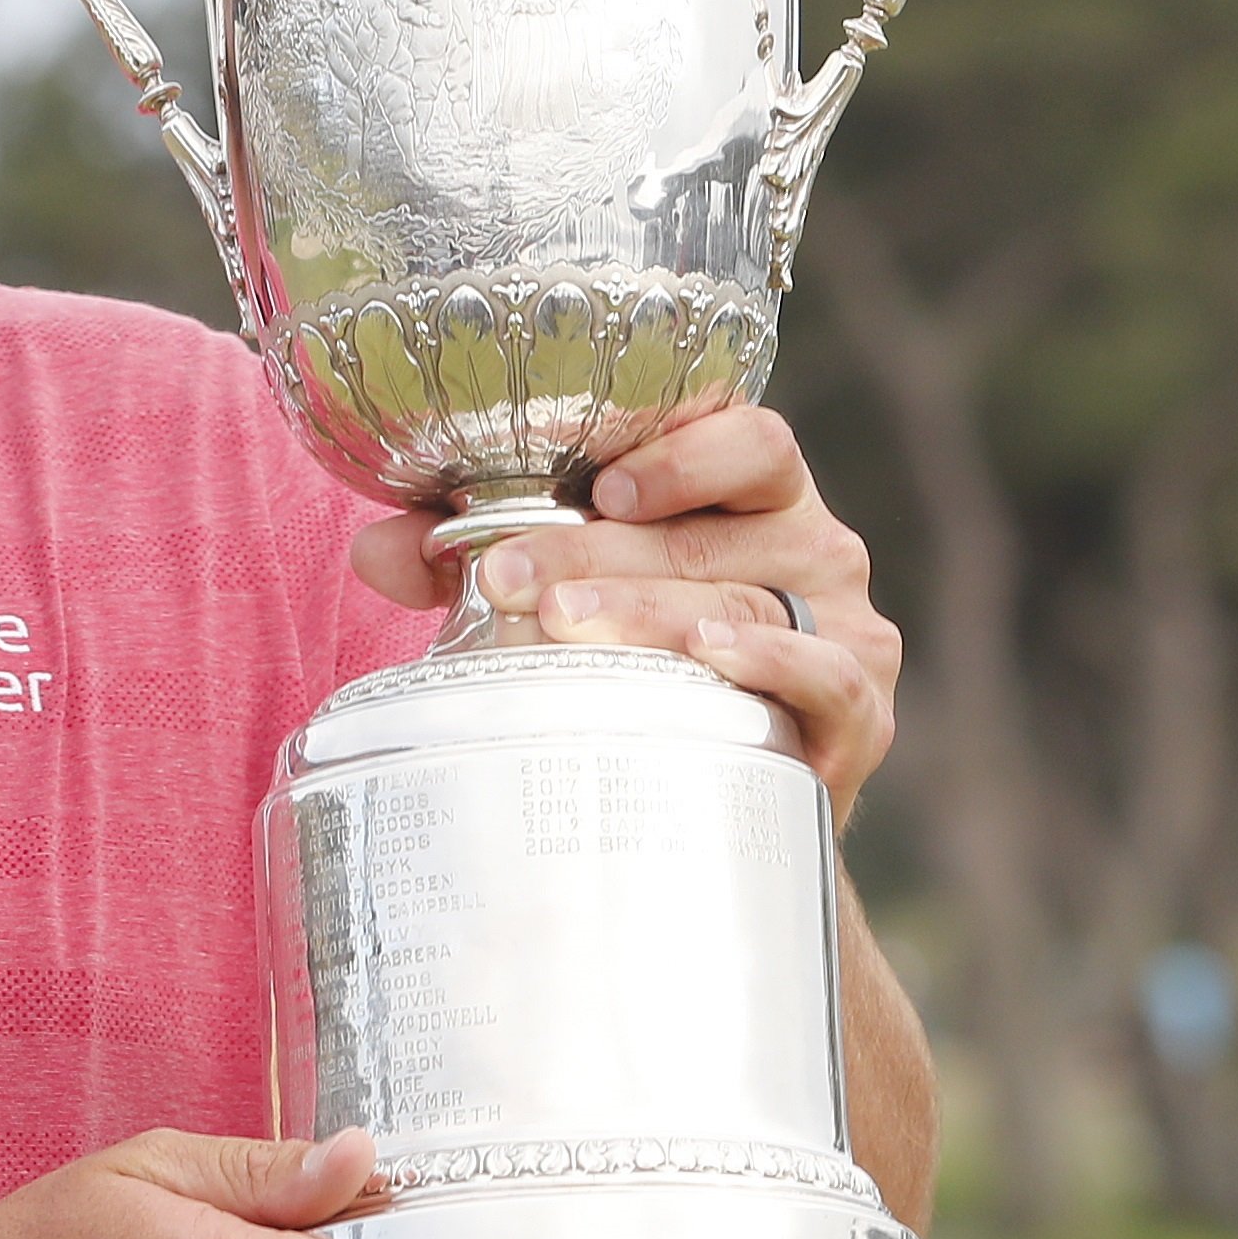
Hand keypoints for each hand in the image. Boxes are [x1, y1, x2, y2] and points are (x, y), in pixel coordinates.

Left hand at [343, 409, 905, 824]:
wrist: (725, 798)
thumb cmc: (646, 666)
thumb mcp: (569, 595)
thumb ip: (476, 559)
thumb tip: (375, 550)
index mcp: (755, 495)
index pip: (748, 440)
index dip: (682, 453)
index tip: (602, 486)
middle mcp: (814, 547)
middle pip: (714, 530)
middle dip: (599, 552)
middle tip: (507, 579)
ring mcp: (847, 628)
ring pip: (749, 600)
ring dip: (652, 610)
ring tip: (566, 625)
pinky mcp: (862, 712)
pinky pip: (824, 676)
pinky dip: (767, 661)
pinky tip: (708, 654)